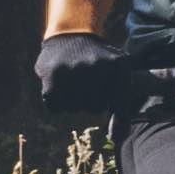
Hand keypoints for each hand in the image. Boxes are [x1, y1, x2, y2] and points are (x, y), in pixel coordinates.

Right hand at [33, 30, 152, 124]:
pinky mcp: (53, 75)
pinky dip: (56, 101)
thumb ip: (121, 104)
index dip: (117, 117)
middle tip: (86, 84)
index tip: (116, 133)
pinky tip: (59, 85)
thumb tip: (117, 139)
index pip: (119, 105)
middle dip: (89, 101)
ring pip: (73, 109)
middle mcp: (98, 67)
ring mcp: (75, 70)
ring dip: (72, 101)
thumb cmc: (99, 60)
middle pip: (94, 109)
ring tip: (73, 81)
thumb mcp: (118, 72)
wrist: (71, 34)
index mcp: (119, 67)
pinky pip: (55, 106)